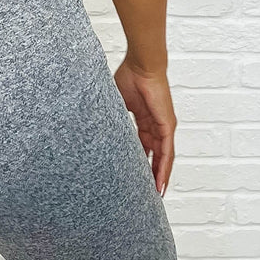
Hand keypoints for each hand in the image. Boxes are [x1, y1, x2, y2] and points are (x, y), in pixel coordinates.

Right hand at [113, 56, 175, 195]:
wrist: (141, 65)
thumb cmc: (129, 76)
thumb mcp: (116, 104)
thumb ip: (110, 117)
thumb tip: (93, 125)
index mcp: (144, 120)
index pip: (143, 147)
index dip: (139, 162)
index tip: (133, 176)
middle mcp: (156, 125)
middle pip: (155, 156)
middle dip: (150, 174)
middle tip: (144, 192)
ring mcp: (163, 127)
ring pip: (162, 158)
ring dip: (158, 176)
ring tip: (154, 194)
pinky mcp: (167, 126)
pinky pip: (166, 152)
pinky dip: (164, 168)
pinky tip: (160, 183)